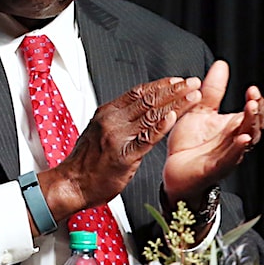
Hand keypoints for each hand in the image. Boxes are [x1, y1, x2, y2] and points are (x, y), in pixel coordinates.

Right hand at [37, 76, 201, 225]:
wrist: (71, 184)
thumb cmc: (86, 162)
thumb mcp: (99, 131)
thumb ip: (118, 121)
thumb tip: (137, 113)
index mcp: (107, 113)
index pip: (138, 92)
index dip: (160, 85)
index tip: (177, 80)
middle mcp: (112, 120)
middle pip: (148, 100)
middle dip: (174, 90)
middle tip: (192, 83)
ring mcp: (117, 137)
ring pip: (151, 115)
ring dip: (175, 104)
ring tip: (193, 97)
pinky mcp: (123, 157)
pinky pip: (145, 139)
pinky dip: (160, 128)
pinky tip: (173, 119)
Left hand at [162, 60, 263, 207]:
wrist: (174, 170)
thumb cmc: (190, 142)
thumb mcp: (200, 110)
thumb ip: (213, 90)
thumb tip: (221, 63)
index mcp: (234, 126)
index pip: (256, 113)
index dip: (262, 103)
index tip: (258, 89)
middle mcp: (236, 140)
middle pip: (256, 125)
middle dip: (260, 111)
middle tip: (256, 96)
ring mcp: (229, 155)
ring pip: (247, 140)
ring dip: (251, 124)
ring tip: (251, 109)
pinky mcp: (216, 168)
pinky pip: (231, 158)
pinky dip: (239, 149)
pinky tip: (244, 139)